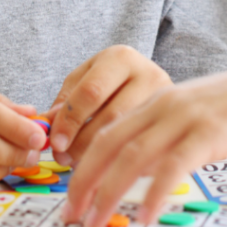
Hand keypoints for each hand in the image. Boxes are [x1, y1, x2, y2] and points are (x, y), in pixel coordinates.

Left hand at [46, 46, 170, 166]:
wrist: (154, 82)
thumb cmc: (111, 81)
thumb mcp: (87, 78)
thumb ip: (68, 99)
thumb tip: (51, 127)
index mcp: (121, 58)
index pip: (91, 91)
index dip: (70, 120)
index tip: (55, 144)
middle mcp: (147, 74)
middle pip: (111, 116)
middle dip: (82, 143)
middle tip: (64, 159)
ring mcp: (165, 98)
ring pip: (129, 135)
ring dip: (99, 157)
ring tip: (80, 165)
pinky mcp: (174, 122)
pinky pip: (143, 146)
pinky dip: (120, 161)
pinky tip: (105, 169)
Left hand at [62, 51, 226, 226]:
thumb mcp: (200, 117)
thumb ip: (173, 139)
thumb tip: (146, 175)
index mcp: (160, 101)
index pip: (109, 133)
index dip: (84, 166)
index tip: (71, 199)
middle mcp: (167, 105)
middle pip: (111, 144)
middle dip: (85, 182)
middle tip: (71, 216)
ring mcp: (189, 116)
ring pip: (134, 155)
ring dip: (110, 192)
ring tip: (97, 223)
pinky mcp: (213, 131)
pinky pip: (174, 165)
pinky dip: (155, 192)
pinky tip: (145, 215)